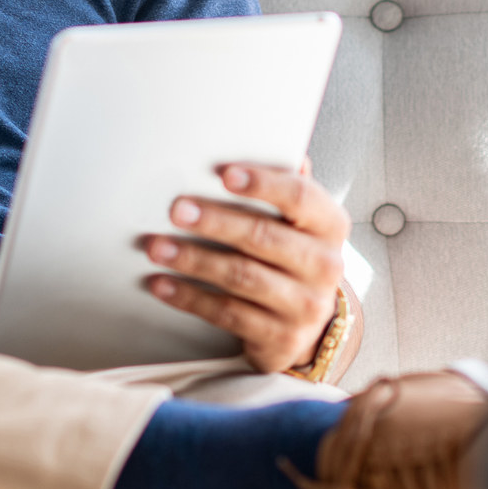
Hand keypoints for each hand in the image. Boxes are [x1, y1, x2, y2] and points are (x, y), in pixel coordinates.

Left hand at [143, 162, 348, 373]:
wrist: (309, 324)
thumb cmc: (294, 258)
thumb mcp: (300, 223)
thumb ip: (289, 187)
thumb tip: (287, 150)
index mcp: (329, 225)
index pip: (300, 197)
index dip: (262, 183)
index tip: (224, 174)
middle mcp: (325, 265)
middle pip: (263, 238)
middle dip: (215, 222)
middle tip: (176, 210)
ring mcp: (305, 306)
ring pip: (242, 277)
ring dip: (194, 261)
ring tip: (158, 248)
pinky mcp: (281, 338)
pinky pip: (228, 314)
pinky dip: (191, 298)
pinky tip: (163, 285)